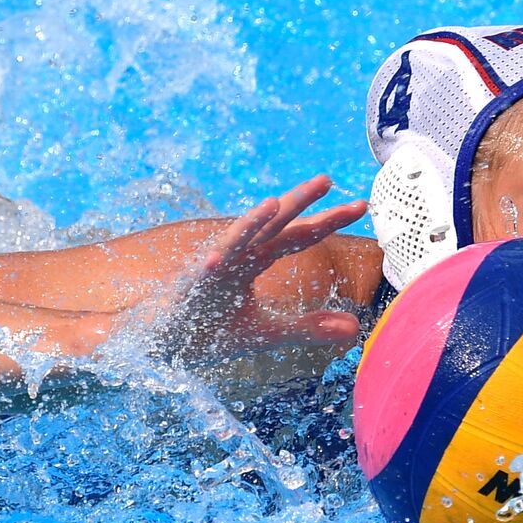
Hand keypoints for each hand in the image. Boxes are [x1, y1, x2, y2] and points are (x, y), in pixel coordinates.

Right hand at [175, 175, 367, 360]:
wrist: (162, 344)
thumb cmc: (208, 330)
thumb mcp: (267, 332)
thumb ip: (308, 327)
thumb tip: (354, 327)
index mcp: (254, 261)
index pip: (297, 236)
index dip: (327, 221)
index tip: (361, 206)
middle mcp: (236, 256)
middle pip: (273, 226)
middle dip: (299, 203)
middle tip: (328, 179)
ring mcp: (211, 267)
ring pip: (235, 240)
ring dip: (251, 222)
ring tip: (275, 202)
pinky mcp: (189, 286)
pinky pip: (199, 273)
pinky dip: (208, 265)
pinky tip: (219, 259)